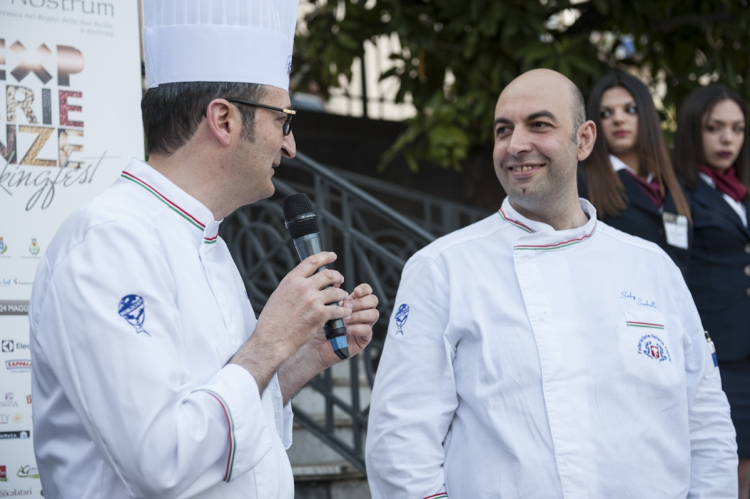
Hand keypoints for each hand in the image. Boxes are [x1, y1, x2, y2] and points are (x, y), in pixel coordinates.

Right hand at [230, 252, 350, 391]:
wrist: (272, 339)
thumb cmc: (272, 320)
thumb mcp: (279, 294)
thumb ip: (294, 286)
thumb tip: (307, 281)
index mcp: (292, 280)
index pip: (312, 261)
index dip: (325, 256)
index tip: (332, 256)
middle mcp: (303, 287)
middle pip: (329, 275)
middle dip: (337, 276)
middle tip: (340, 280)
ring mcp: (313, 301)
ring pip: (337, 292)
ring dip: (342, 295)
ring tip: (342, 298)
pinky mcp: (320, 315)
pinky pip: (338, 309)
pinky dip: (343, 311)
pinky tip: (344, 313)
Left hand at [308, 283, 379, 370]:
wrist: (315, 346)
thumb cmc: (319, 326)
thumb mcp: (324, 308)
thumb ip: (332, 296)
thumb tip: (335, 282)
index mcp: (354, 302)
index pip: (367, 291)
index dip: (364, 289)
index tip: (355, 292)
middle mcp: (361, 312)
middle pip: (373, 300)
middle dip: (360, 302)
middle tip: (347, 307)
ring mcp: (364, 325)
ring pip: (374, 314)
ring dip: (359, 315)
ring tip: (346, 319)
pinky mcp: (363, 339)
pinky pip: (367, 330)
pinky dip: (357, 328)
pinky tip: (346, 328)